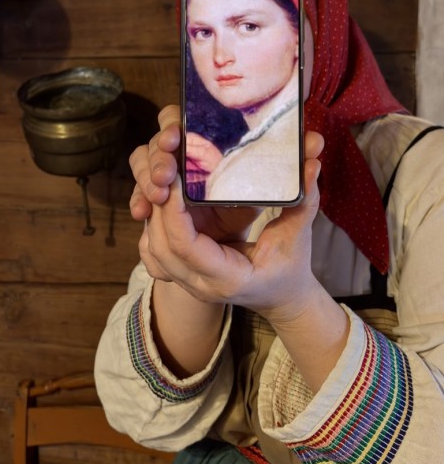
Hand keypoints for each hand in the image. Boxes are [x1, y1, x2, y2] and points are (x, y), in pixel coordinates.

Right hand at [129, 105, 255, 241]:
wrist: (227, 242)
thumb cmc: (238, 209)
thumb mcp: (249, 189)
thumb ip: (248, 174)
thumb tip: (259, 162)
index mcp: (196, 141)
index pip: (176, 119)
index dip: (170, 124)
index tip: (174, 140)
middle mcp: (175, 153)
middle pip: (155, 141)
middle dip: (158, 158)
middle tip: (165, 176)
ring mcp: (158, 174)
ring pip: (141, 163)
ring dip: (145, 178)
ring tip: (157, 196)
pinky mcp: (149, 196)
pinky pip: (136, 193)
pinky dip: (137, 201)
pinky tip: (141, 213)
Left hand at [140, 129, 324, 323]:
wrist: (281, 298)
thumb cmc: (290, 269)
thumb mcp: (299, 237)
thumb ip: (303, 202)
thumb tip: (311, 165)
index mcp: (229, 278)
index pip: (186, 246)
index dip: (173, 210)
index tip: (175, 176)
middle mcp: (201, 284)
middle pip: (161, 247)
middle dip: (157, 207)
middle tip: (165, 170)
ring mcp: (188, 282)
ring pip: (152, 250)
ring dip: (153, 214)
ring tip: (163, 179)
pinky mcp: (182, 273)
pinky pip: (155, 252)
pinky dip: (154, 225)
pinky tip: (162, 200)